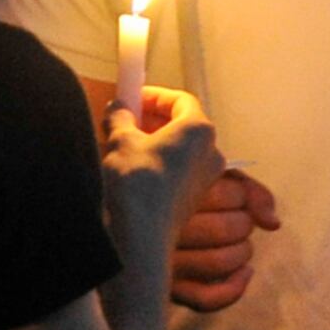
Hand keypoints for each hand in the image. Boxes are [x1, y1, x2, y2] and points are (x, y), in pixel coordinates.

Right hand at [104, 86, 228, 239]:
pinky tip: (134, 170)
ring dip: (156, 143)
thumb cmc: (137, 183)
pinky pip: (180, 172)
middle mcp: (210, 153)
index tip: (132, 98)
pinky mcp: (194, 199)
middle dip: (153, 119)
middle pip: (184, 125)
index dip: (154, 96)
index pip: (181, 100)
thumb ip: (120, 118)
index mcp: (199, 130)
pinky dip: (160, 164)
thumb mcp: (120, 140)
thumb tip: (118, 109)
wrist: (140, 234)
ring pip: (182, 150)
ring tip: (125, 146)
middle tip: (126, 120)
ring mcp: (205, 179)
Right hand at [168, 164, 282, 311]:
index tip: (227, 192)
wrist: (127, 217)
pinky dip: (234, 289)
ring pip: (220, 262)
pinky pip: (207, 299)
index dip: (240, 195)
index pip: (230, 196)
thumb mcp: (207, 177)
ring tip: (238, 242)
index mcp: (167, 191)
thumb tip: (274, 225)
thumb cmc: (175, 190)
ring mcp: (159, 263)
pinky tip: (246, 272)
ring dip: (243, 252)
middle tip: (233, 218)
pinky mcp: (166, 289)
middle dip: (243, 222)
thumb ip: (246, 190)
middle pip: (228, 229)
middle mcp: (159, 228)